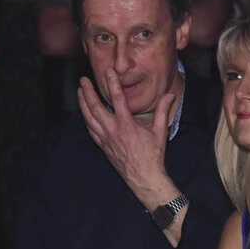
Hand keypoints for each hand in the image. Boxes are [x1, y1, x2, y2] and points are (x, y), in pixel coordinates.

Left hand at [77, 69, 175, 205]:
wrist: (144, 177)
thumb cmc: (153, 155)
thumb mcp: (160, 131)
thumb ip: (163, 111)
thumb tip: (170, 95)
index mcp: (127, 125)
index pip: (117, 98)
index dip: (112, 83)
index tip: (108, 71)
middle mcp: (113, 131)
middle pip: (95, 107)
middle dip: (88, 92)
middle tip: (83, 80)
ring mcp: (106, 139)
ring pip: (89, 118)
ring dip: (83, 103)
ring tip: (79, 92)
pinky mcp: (103, 146)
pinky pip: (91, 130)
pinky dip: (86, 119)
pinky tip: (84, 113)